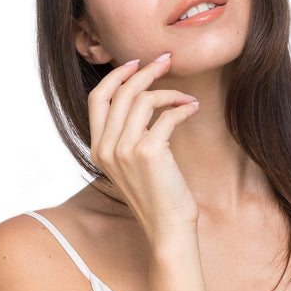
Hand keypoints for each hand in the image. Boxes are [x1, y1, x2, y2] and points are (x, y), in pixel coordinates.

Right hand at [88, 53, 199, 246]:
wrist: (168, 228)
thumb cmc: (157, 196)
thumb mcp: (133, 165)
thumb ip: (128, 136)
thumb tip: (144, 100)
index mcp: (97, 150)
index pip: (97, 99)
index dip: (115, 76)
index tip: (136, 63)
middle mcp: (105, 148)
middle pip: (120, 93)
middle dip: (145, 71)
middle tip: (167, 62)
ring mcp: (124, 150)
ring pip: (142, 100)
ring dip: (170, 92)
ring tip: (187, 98)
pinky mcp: (148, 152)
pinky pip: (166, 116)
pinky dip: (182, 107)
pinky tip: (193, 109)